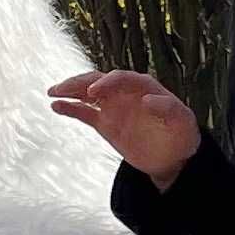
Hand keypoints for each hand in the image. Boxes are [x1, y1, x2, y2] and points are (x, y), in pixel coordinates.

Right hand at [47, 72, 199, 186]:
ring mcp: (113, 107)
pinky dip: (70, 109)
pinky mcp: (105, 123)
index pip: (121, 78)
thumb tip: (148, 100)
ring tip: (53, 92)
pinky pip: (84, 113)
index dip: (107, 83)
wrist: (174, 156)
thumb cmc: (181, 133)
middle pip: (98, 81)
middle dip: (80, 83)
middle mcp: (124, 93)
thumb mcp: (181, 120)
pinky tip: (56, 106)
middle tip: (63, 88)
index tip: (94, 92)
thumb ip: (167, 108)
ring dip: (70, 91)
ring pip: (87, 94)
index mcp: (143, 86)